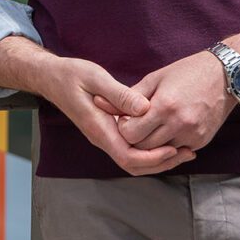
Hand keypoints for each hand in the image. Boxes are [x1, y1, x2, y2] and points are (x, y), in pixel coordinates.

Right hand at [28, 51, 195, 176]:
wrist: (51, 78)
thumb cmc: (72, 75)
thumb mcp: (95, 77)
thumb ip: (120, 94)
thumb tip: (145, 109)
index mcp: (98, 128)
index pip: (128, 156)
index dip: (153, 157)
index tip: (174, 148)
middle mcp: (101, 138)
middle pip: (134, 165)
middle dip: (162, 163)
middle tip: (188, 153)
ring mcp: (104, 136)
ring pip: (133, 161)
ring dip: (158, 160)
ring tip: (183, 151)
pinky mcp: (108, 131)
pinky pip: (131, 150)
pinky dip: (150, 151)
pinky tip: (165, 141)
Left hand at [95, 49, 236, 154]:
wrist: (226, 76)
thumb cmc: (186, 72)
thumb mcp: (155, 79)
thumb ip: (128, 96)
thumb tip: (99, 102)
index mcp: (164, 106)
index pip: (131, 133)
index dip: (124, 127)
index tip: (125, 118)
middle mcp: (179, 124)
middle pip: (143, 146)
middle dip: (135, 138)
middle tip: (134, 125)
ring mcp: (192, 135)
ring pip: (160, 153)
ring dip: (151, 143)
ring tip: (150, 127)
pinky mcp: (201, 142)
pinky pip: (176, 151)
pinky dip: (168, 144)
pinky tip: (167, 130)